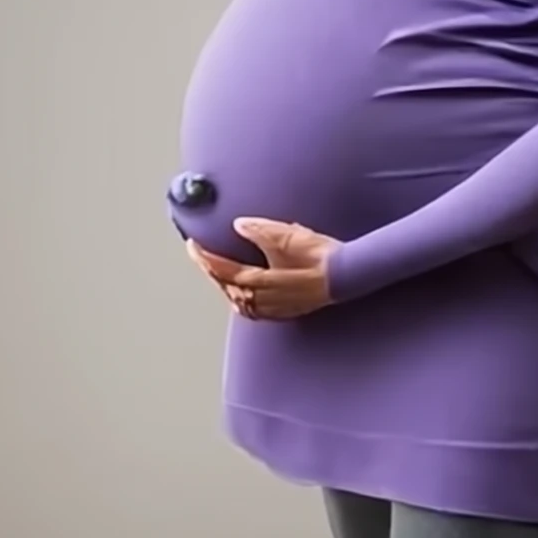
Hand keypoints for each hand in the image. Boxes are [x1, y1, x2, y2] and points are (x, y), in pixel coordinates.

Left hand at [186, 218, 341, 319]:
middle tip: (201, 255)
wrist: (345, 276)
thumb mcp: (288, 235)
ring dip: (225, 286)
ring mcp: (272, 309)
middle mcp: (260, 300)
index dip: (204, 257)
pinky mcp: (283, 312)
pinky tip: (243, 292)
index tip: (192, 245)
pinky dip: (240, 297)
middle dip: (211, 271)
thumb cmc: (319, 256)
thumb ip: (260, 230)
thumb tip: (239, 225)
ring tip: (218, 271)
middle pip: (225, 287)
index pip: (221, 270)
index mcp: (258, 281)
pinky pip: (251, 308)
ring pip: (237, 300)